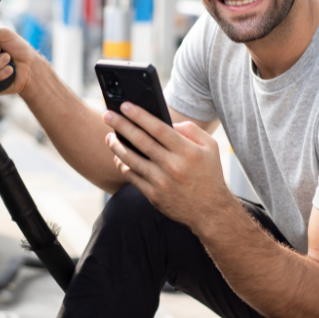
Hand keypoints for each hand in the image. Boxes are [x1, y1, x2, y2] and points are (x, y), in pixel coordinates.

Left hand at [104, 102, 236, 232]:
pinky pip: (133, 178)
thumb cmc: (210, 174)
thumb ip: (191, 130)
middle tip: (107, 115)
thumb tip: (168, 123)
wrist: (211, 211)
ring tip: (109, 136)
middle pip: (141, 141)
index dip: (139, 115)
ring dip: (117, 146)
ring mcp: (161, 182)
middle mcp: (172, 166)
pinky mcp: (154, 196)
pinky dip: (123, 166)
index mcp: (187, 151)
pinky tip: (118, 158)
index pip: (158, 128)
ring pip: (132, 160)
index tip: (125, 106)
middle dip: (121, 125)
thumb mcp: (210, 147)